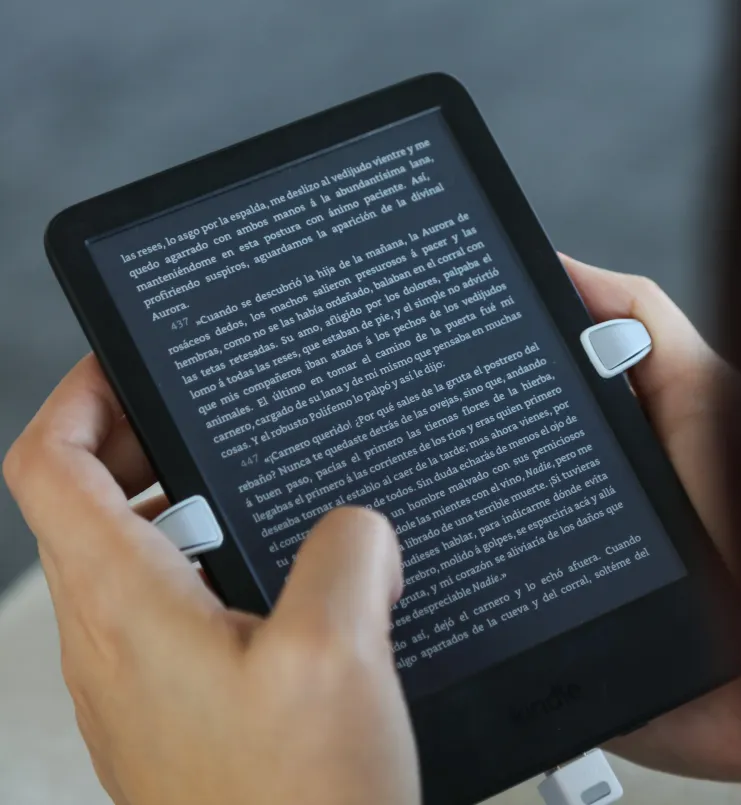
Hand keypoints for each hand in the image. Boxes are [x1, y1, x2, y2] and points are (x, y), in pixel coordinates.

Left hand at [3, 357, 418, 804]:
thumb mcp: (339, 654)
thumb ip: (348, 553)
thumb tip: (358, 525)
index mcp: (123, 608)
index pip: (45, 467)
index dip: (80, 394)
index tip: (128, 361)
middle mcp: (108, 645)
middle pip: (83, 507)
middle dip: (144, 447)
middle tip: (214, 423)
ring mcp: (134, 685)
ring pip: (130, 562)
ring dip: (185, 513)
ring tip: (266, 503)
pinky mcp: (174, 715)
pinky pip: (173, 616)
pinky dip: (213, 573)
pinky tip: (293, 591)